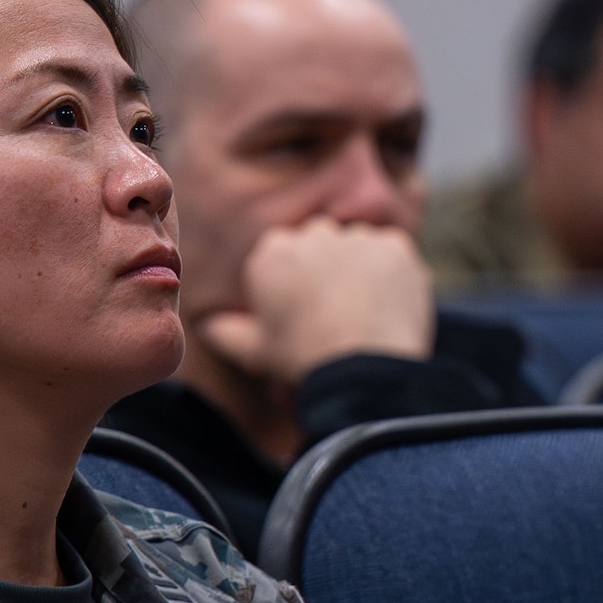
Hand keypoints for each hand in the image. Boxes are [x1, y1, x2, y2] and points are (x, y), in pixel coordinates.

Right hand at [197, 216, 434, 383]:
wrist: (362, 368)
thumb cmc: (302, 359)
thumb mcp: (255, 353)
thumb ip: (227, 334)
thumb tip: (207, 327)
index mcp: (272, 253)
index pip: (284, 255)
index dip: (296, 283)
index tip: (305, 313)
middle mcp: (313, 234)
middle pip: (321, 244)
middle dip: (327, 268)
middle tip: (338, 312)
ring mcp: (356, 236)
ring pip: (358, 245)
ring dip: (361, 269)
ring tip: (365, 313)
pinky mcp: (395, 245)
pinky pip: (393, 254)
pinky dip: (393, 275)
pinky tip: (388, 307)